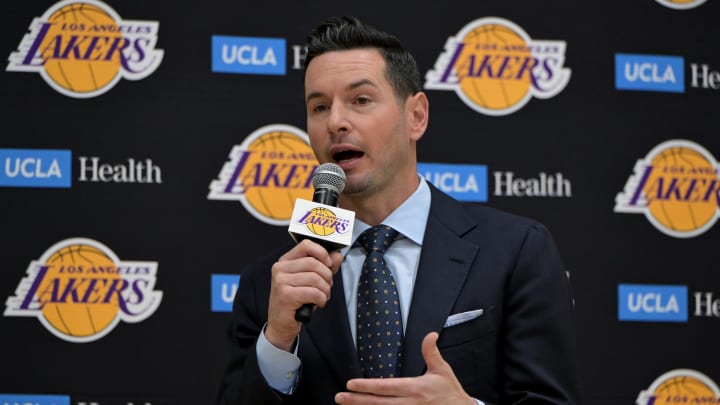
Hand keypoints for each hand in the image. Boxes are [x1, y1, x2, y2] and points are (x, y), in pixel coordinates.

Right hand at [265, 239, 342, 350]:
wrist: (281, 323)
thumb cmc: (296, 300)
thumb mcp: (311, 281)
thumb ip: (325, 266)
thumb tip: (338, 255)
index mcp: (286, 261)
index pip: (306, 245)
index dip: (322, 252)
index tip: (329, 263)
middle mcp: (280, 268)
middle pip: (314, 263)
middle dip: (327, 276)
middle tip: (327, 287)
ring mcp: (281, 281)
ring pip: (315, 278)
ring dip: (325, 290)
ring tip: (322, 296)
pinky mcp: (285, 295)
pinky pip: (314, 292)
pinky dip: (321, 299)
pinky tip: (318, 303)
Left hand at [334, 332, 474, 404]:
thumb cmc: (451, 392)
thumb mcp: (442, 370)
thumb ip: (431, 352)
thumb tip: (430, 334)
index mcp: (415, 389)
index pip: (385, 387)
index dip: (366, 386)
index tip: (351, 383)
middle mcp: (409, 404)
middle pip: (377, 403)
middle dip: (356, 400)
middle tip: (340, 396)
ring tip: (346, 404)